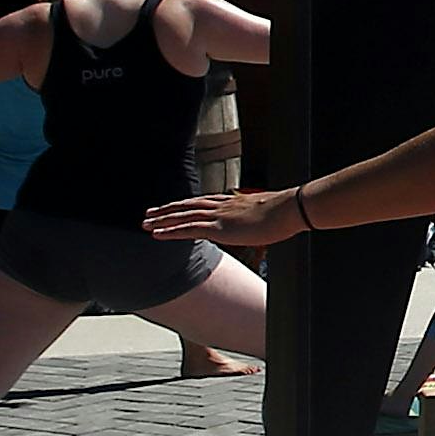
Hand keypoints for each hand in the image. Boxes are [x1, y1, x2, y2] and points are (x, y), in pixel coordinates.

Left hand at [147, 187, 303, 247]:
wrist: (288, 209)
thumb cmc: (284, 212)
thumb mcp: (268, 212)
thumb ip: (258, 216)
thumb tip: (263, 221)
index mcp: (232, 202)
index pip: (203, 202)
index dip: (186, 205)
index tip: (174, 206)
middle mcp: (221, 206)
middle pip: (188, 206)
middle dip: (167, 209)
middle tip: (150, 213)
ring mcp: (218, 216)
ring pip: (183, 216)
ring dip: (162, 219)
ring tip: (146, 223)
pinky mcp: (218, 228)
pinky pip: (188, 229)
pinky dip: (170, 231)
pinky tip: (157, 234)